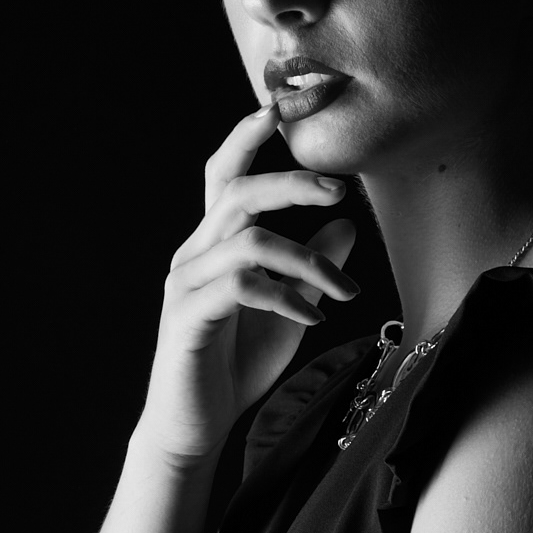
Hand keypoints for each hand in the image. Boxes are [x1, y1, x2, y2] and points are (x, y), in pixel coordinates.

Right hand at [140, 105, 359, 466]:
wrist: (193, 425)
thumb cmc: (234, 366)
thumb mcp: (288, 310)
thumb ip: (310, 268)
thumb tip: (345, 227)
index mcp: (213, 244)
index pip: (225, 175)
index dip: (247, 137)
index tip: (278, 107)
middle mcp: (194, 254)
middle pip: (240, 193)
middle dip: (293, 184)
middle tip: (339, 189)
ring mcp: (187, 284)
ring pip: (250, 241)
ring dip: (308, 261)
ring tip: (343, 292)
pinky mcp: (188, 317)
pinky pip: (242, 286)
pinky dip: (286, 296)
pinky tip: (313, 317)